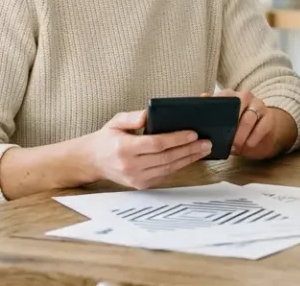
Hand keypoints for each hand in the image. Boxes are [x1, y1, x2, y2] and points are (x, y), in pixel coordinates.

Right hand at [83, 110, 212, 189]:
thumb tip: (149, 115)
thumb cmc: (106, 138)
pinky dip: (179, 166)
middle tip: (206, 142)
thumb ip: (132, 117)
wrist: (92, 161)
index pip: (155, 144)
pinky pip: (164, 175)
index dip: (176, 139)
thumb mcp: (115, 121)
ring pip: (168, 169)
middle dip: (189, 150)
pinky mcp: (140, 185)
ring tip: (203, 149)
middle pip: (166, 158)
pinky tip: (190, 158)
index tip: (193, 133)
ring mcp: (136, 178)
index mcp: (123, 148)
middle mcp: (130, 166)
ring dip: (188, 159)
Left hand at [209, 89, 294, 159]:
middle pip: (240, 103)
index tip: (213, 124)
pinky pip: (263, 126)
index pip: (224, 96)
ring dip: (242, 134)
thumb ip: (210, 112)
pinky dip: (254, 137)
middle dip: (232, 123)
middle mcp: (245, 97)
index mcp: (230, 95)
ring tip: (235, 147)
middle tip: (226, 140)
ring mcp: (259, 106)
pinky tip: (248, 145)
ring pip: (250, 117)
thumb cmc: (234, 129)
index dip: (218, 108)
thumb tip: (202, 98)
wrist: (258, 136)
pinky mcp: (270, 117)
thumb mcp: (221, 123)